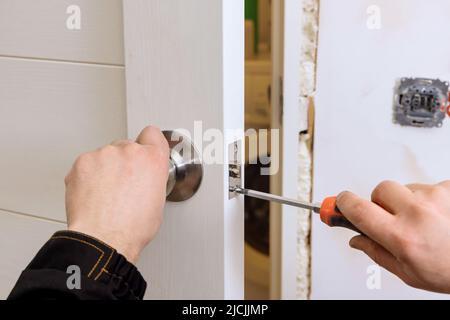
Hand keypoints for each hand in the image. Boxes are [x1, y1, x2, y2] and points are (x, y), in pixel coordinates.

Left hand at [65, 126, 169, 263]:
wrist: (104, 238)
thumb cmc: (131, 227)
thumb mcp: (158, 202)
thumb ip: (152, 179)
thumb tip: (144, 179)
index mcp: (153, 160)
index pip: (152, 134)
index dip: (148, 144)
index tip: (144, 151)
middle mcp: (130, 151)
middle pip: (126, 146)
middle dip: (124, 162)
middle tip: (122, 185)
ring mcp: (104, 154)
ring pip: (105, 155)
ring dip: (105, 169)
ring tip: (106, 194)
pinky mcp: (83, 162)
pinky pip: (87, 163)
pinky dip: (88, 176)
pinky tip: (93, 194)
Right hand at [337, 181, 449, 293]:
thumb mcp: (409, 272)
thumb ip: (376, 253)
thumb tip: (356, 239)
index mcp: (401, 236)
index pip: (357, 209)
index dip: (342, 204)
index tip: (338, 203)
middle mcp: (417, 213)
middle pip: (380, 190)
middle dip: (380, 202)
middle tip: (391, 217)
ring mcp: (436, 197)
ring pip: (405, 187)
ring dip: (407, 200)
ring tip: (425, 220)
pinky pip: (428, 186)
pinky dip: (429, 198)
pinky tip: (440, 215)